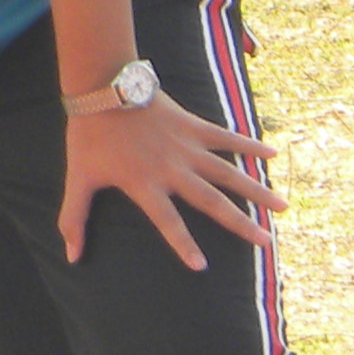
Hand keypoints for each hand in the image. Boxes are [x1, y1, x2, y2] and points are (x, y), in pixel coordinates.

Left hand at [59, 93, 276, 268]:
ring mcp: (187, 147)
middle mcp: (172, 169)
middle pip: (212, 202)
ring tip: (283, 207)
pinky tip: (274, 155)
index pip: (167, 221)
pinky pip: (227, 137)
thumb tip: (70, 256)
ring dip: (256, 190)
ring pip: (229, 173)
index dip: (183, 244)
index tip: (202, 266)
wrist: (102, 87)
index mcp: (145, 184)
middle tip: (267, 243)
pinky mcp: (194, 125)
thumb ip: (73, 217)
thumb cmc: (88, 135)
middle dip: (241, 224)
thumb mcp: (78, 177)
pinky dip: (250, 145)